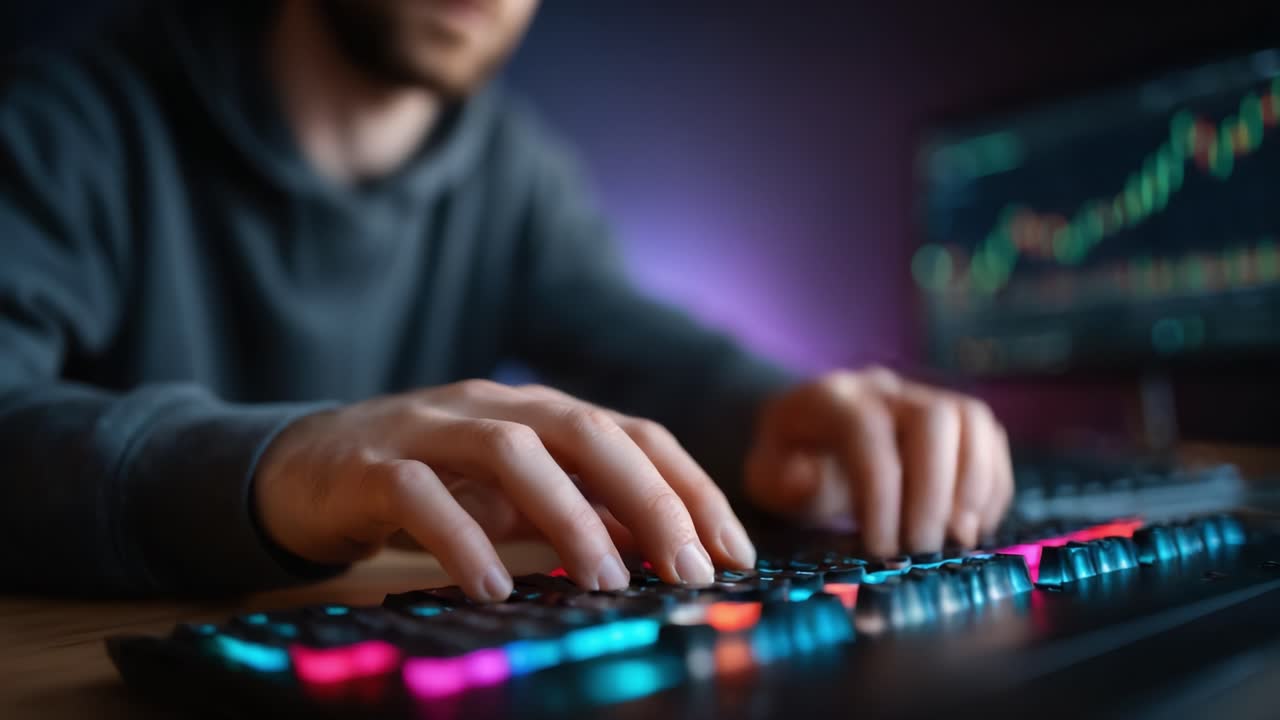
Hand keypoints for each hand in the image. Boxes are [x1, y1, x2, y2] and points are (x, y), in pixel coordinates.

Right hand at [254, 380, 755, 600]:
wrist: (304, 465)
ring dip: (569, 517)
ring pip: (512, 452)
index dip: (690, 487)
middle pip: (588, 433)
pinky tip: (493, 586)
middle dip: (650, 499)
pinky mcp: (371, 464)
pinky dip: (462, 538)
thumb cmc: (428, 482)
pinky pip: (421, 493)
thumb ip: (583, 509)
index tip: (734, 552)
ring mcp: (430, 427)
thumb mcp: (516, 495)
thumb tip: (665, 547)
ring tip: (607, 581)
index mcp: (539, 410)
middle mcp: (494, 405)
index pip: (635, 434)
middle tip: (690, 570)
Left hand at [745, 368, 1012, 555]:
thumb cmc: (789, 463)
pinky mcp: (953, 419)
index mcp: (831, 399)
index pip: (866, 430)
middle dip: (934, 491)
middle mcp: (883, 389)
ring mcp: (923, 397)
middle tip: (922, 549)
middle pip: (934, 418)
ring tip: (958, 538)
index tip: (881, 548)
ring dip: (974, 485)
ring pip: (972, 420)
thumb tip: (812, 481)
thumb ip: (781, 482)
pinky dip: (991, 485)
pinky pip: (990, 438)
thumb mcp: (765, 476)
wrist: (809, 436)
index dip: (880, 491)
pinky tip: (972, 527)